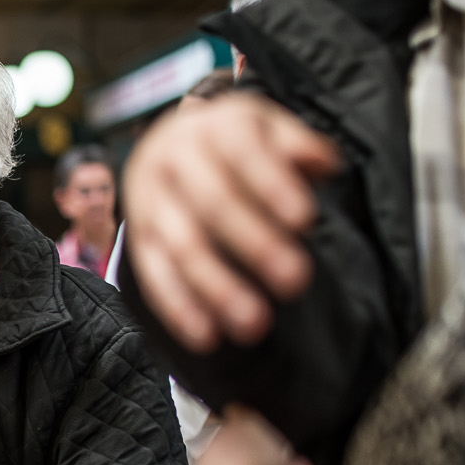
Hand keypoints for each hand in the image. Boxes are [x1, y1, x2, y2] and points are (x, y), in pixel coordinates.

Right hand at [122, 93, 340, 351]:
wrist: (170, 145)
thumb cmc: (233, 142)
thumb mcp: (267, 129)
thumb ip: (298, 146)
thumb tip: (324, 164)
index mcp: (212, 126)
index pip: (243, 153)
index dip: (273, 186)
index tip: (306, 219)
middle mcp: (173, 160)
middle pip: (212, 203)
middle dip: (254, 244)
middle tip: (296, 280)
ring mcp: (150, 201)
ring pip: (181, 246)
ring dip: (217, 288)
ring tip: (256, 325)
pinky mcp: (139, 238)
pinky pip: (154, 275)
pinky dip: (179, 308)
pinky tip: (207, 337)